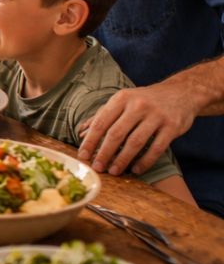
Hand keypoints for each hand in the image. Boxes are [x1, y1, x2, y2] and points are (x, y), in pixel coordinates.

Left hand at [78, 83, 195, 175]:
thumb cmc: (145, 100)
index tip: (82, 156)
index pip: (101, 122)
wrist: (182, 92)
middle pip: (116, 133)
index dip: (90, 141)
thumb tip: (81, 132)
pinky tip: (136, 170)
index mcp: (122, 99)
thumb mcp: (123, 101)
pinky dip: (145, 161)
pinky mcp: (172, 126)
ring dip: (122, 159)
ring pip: (135, 142)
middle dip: (104, 153)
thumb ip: (102, 116)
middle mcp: (138, 105)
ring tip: (114, 171)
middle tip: (97, 168)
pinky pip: (156, 148)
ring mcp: (157, 115)